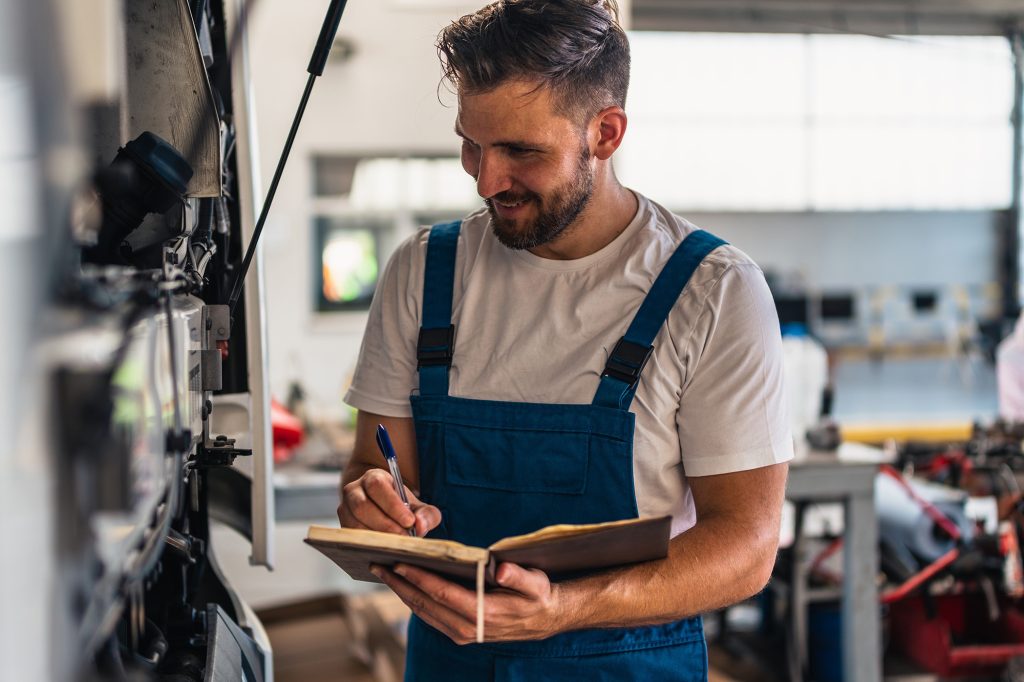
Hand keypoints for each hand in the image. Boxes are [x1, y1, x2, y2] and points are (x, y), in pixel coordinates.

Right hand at [338, 468, 440, 535]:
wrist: (382, 511)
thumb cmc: (402, 508)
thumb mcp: (418, 507)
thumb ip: (427, 514)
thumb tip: (420, 526)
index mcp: (373, 478)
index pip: (377, 486)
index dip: (392, 505)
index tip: (409, 521)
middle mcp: (354, 490)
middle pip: (362, 506)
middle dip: (385, 524)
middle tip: (404, 537)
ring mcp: (345, 509)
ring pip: (354, 523)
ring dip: (376, 536)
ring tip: (396, 545)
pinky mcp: (342, 526)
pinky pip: (351, 537)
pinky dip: (368, 544)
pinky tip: (384, 549)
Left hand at [371, 561, 561, 644]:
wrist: (544, 618)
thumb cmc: (537, 594)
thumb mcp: (535, 581)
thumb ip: (517, 575)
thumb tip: (499, 568)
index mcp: (483, 613)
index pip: (442, 593)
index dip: (418, 578)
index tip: (399, 563)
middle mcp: (468, 628)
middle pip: (425, 604)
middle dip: (400, 584)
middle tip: (378, 564)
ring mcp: (461, 633)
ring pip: (423, 612)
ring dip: (402, 592)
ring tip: (384, 572)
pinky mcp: (459, 633)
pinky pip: (429, 616)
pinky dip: (413, 600)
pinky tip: (403, 586)